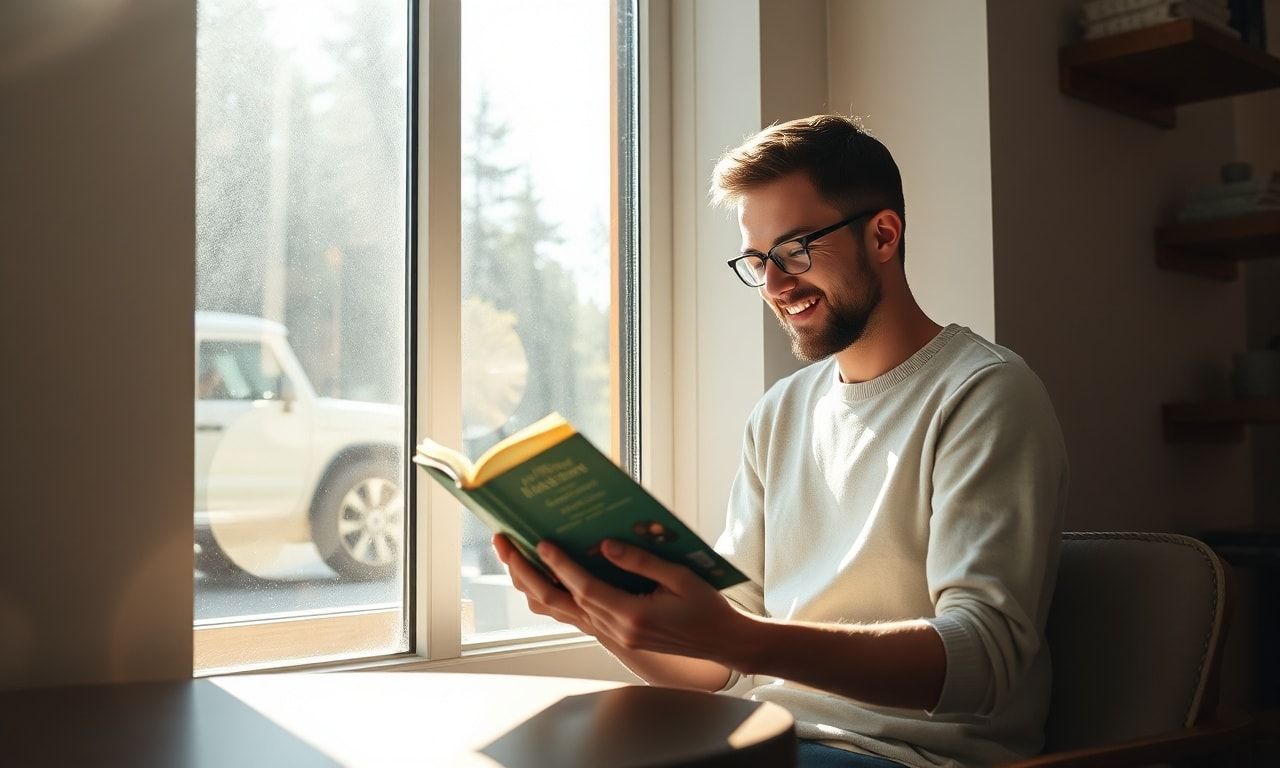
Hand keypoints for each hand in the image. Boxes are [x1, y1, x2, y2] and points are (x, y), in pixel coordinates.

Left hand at [533, 537, 748, 663]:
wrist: (723, 643)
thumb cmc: (707, 608)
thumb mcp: (680, 578)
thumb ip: (642, 562)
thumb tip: (605, 546)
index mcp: (633, 617)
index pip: (585, 589)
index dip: (560, 566)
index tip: (540, 543)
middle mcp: (617, 630)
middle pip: (560, 603)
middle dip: (528, 573)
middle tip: (506, 546)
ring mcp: (615, 637)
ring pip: (563, 612)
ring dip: (535, 585)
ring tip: (515, 559)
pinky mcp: (617, 637)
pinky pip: (577, 616)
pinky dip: (556, 597)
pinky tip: (545, 578)